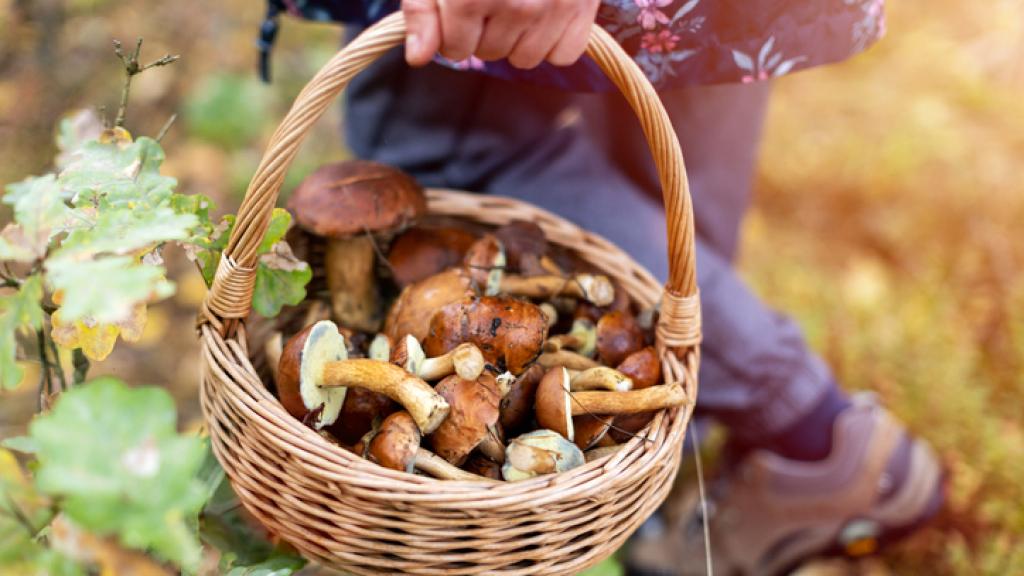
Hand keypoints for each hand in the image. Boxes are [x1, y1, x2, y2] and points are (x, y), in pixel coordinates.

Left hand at [402, 0, 600, 68]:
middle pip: (489, 53)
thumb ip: (422, 9)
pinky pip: (563, 54)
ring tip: (516, 2)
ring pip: (525, 59)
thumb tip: (418, 57)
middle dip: (483, 30)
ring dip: (517, 38)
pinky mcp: (582, 6)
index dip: (450, 31)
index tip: (457, 7)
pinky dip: (553, 41)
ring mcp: (553, 7)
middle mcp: (516, 5)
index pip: (455, 49)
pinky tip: (544, 15)